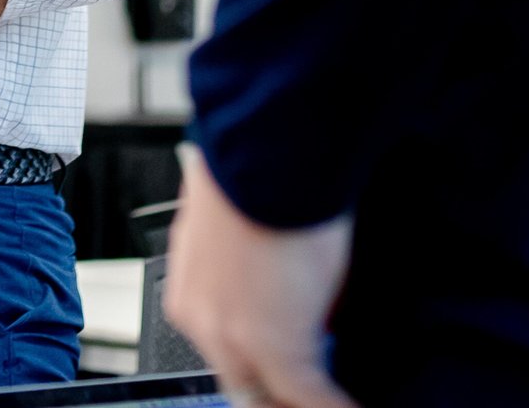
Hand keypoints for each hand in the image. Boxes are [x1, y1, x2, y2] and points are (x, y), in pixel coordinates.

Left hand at [165, 146, 357, 407]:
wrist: (267, 147)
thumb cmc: (260, 169)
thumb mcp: (248, 238)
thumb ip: (269, 288)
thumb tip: (308, 313)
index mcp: (190, 293)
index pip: (227, 356)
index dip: (263, 371)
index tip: (289, 381)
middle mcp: (201, 319)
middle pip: (243, 383)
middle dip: (280, 393)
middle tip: (312, 394)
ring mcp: (233, 338)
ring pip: (269, 395)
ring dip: (306, 399)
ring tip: (338, 400)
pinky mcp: (276, 348)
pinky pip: (312, 398)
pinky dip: (338, 406)